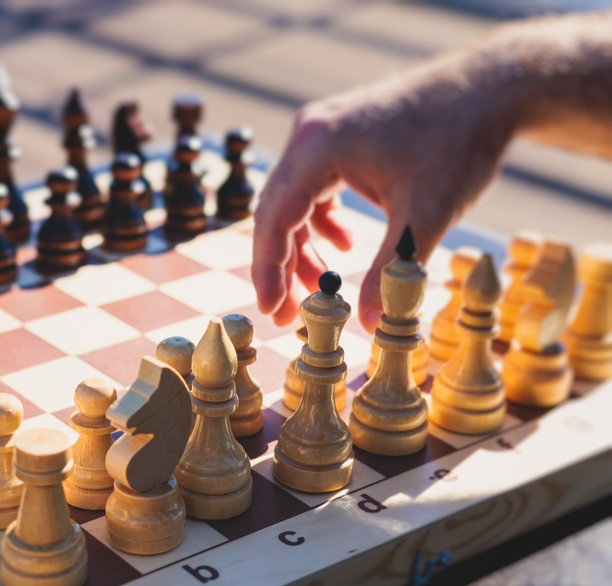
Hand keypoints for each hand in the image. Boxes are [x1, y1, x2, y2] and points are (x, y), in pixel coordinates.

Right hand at [252, 57, 514, 331]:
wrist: (490, 86)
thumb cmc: (459, 141)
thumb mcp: (425, 215)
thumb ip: (392, 273)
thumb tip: (369, 326)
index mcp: (318, 148)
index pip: (273, 219)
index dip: (268, 270)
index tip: (270, 311)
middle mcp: (309, 134)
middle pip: (275, 211)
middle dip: (282, 266)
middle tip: (287, 313)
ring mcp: (321, 131)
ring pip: (293, 200)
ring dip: (303, 245)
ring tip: (323, 285)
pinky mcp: (338, 134)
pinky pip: (312, 185)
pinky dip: (321, 220)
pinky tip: (345, 243)